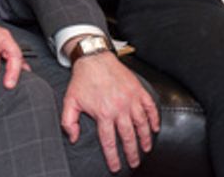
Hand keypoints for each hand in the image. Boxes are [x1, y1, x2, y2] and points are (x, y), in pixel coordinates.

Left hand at [62, 51, 159, 172]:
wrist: (94, 58)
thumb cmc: (83, 79)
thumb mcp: (70, 102)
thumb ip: (69, 122)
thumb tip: (73, 138)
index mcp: (103, 113)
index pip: (109, 141)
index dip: (113, 157)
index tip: (116, 167)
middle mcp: (119, 108)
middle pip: (128, 136)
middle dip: (132, 153)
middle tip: (135, 163)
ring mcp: (131, 99)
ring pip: (142, 123)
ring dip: (145, 138)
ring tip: (146, 148)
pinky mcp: (138, 89)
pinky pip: (150, 106)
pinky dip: (154, 118)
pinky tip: (155, 127)